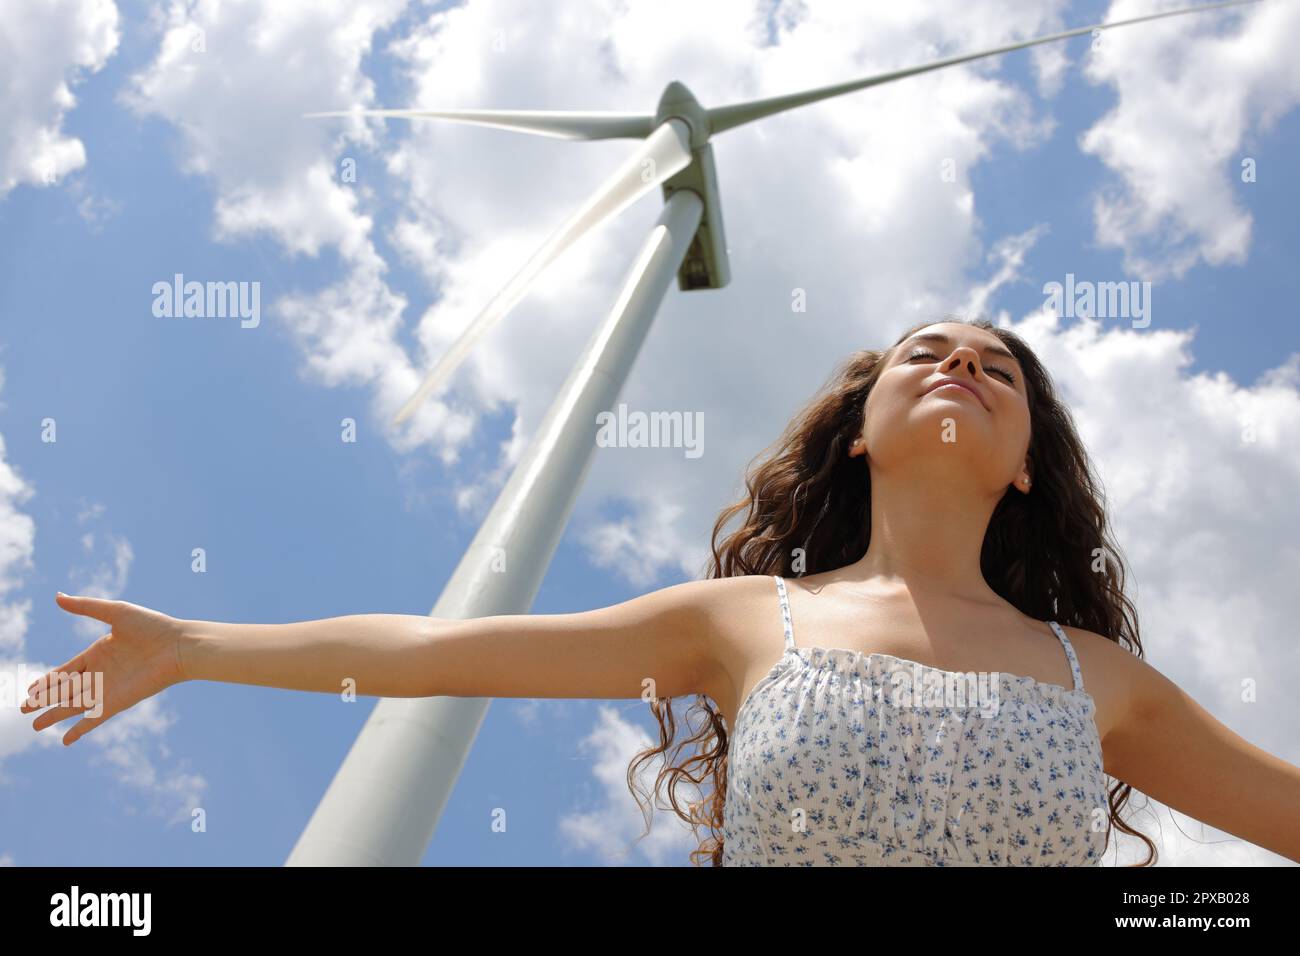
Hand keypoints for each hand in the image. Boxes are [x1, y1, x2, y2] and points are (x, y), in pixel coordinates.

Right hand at [19, 592, 188, 745]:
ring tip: (35, 725)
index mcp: (98, 653)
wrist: (179, 647)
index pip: (66, 670)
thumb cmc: (153, 627)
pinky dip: (79, 730)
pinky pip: (93, 719)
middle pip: (65, 689)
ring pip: (73, 705)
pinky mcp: (116, 702)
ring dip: (54, 715)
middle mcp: (100, 673)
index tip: (30, 688)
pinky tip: (66, 741)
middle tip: (25, 708)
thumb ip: (86, 607)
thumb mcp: (115, 613)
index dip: (48, 679)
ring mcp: (107, 689)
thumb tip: (57, 596)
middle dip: (44, 699)